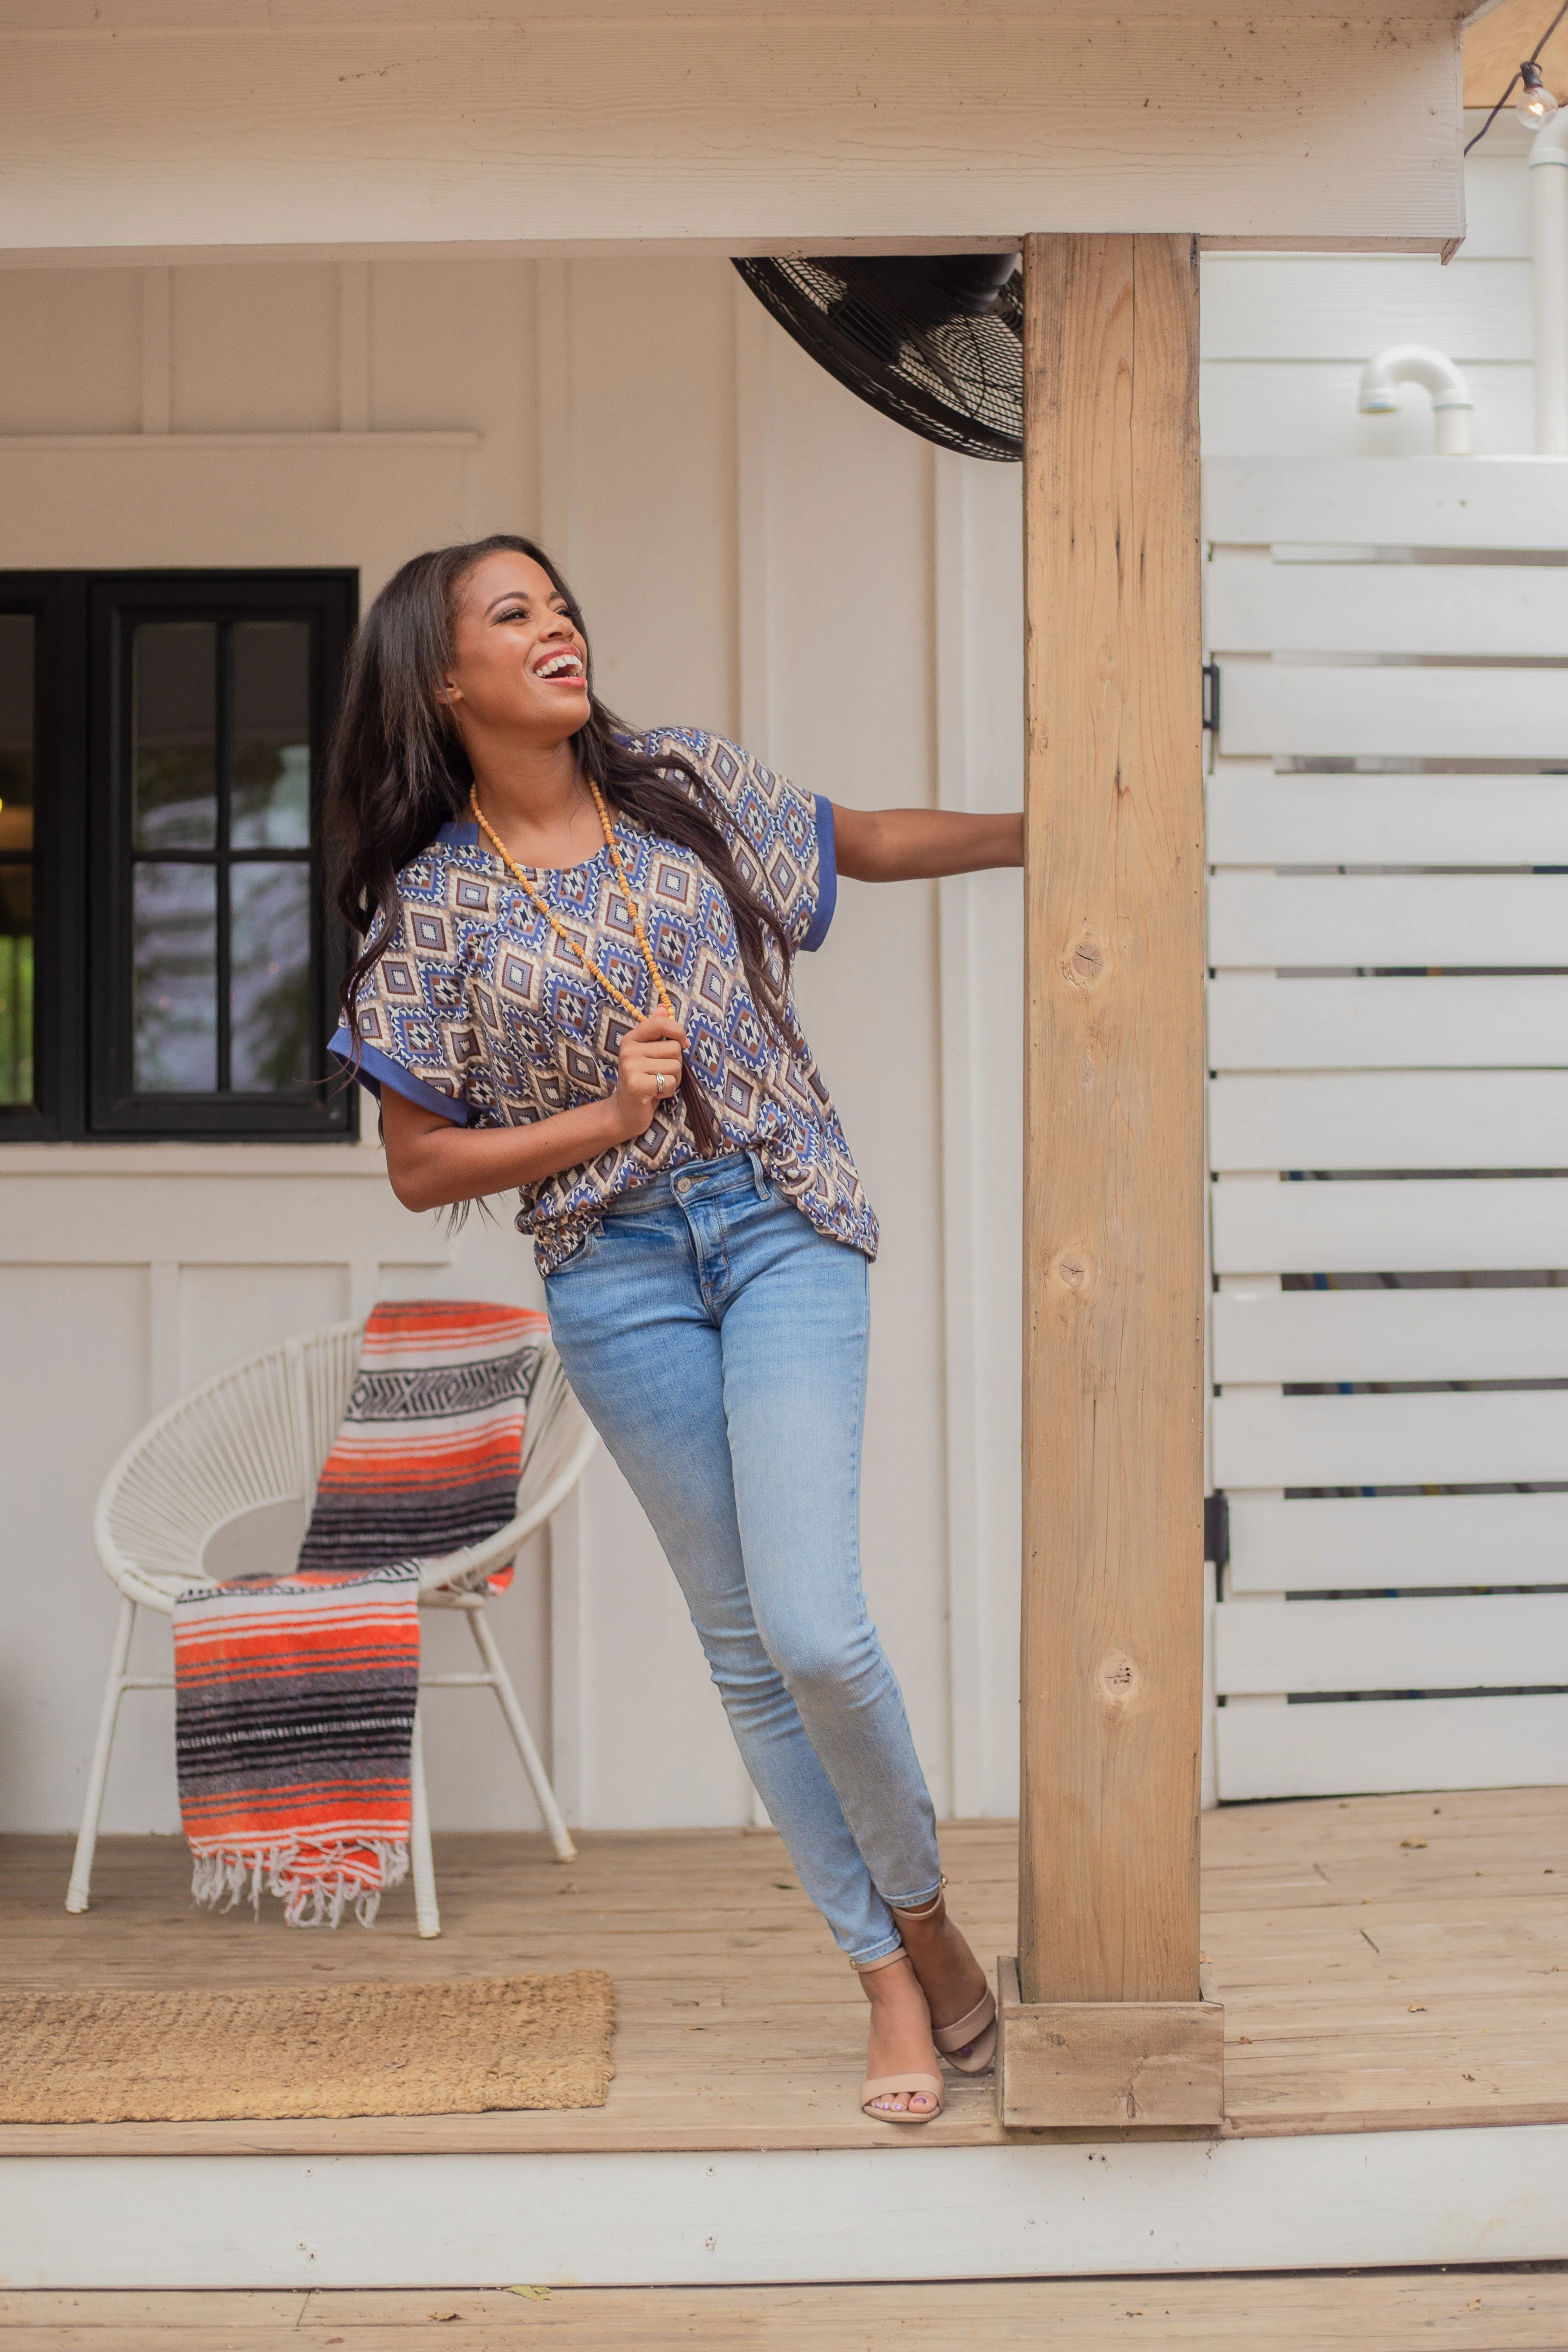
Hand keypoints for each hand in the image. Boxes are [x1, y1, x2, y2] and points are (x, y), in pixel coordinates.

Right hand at [611, 1015, 686, 1139]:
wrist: (624, 1112)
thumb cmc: (642, 1081)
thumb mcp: (648, 1054)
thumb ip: (656, 1031)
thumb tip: (664, 1007)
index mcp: (631, 1039)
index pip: (661, 1023)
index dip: (678, 1032)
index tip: (682, 1044)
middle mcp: (629, 1050)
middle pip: (675, 1048)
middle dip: (675, 1065)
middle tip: (659, 1075)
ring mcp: (631, 1067)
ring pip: (676, 1067)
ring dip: (673, 1080)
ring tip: (657, 1085)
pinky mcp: (637, 1085)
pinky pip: (670, 1082)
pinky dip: (668, 1092)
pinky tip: (654, 1094)